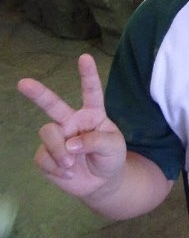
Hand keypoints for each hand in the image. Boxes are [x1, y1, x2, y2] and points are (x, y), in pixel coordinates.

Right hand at [17, 54, 126, 198]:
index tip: (85, 57)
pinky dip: (56, 168)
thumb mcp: (113, 146)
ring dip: (59, 152)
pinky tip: (68, 172)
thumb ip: (95, 141)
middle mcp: (72, 121)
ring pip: (48, 134)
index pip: (91, 91)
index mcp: (92, 113)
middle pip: (53, 104)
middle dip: (37, 93)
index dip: (88, 75)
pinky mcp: (46, 155)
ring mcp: (57, 137)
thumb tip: (70, 143)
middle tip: (22, 83)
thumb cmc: (111, 157)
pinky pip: (43, 157)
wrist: (102, 182)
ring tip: (72, 164)